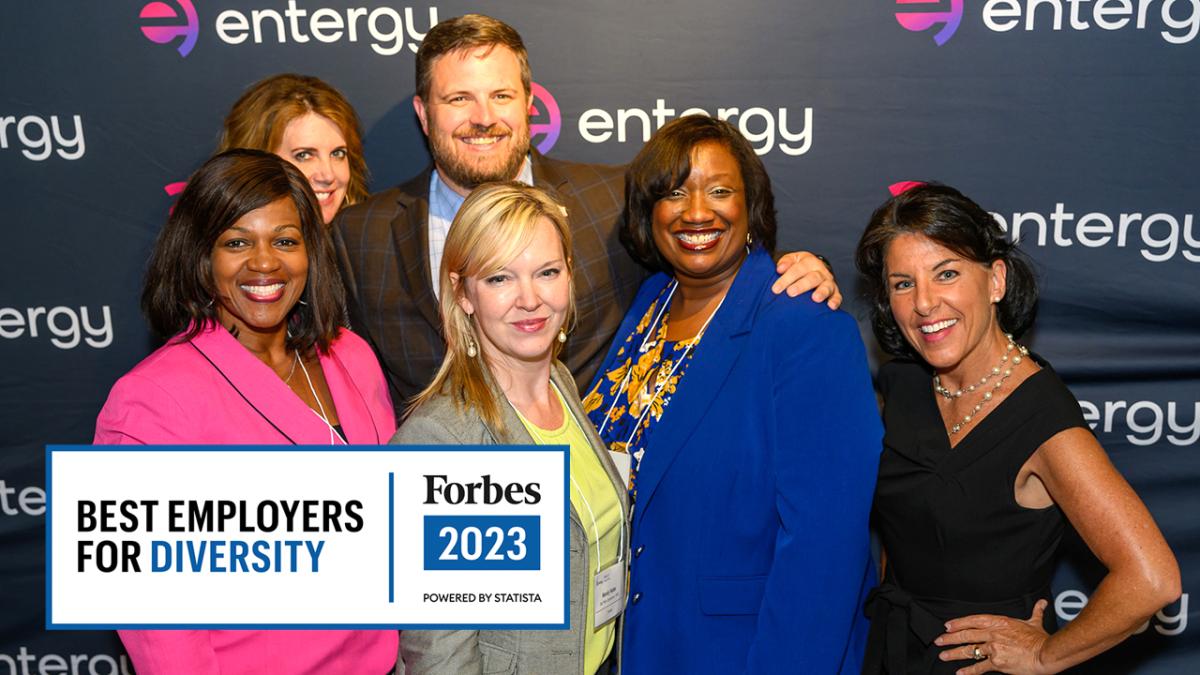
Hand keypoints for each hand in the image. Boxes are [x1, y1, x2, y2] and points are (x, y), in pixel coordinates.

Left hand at [771, 251, 840, 307]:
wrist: (812, 270)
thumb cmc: (798, 268)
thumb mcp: (792, 260)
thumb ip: (785, 262)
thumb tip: (780, 269)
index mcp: (809, 261)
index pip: (798, 269)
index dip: (786, 279)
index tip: (776, 289)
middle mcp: (820, 271)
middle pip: (812, 277)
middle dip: (801, 286)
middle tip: (790, 293)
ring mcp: (828, 282)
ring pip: (826, 286)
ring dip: (821, 292)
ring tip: (815, 299)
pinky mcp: (834, 292)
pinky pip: (837, 296)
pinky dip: (835, 301)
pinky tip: (831, 306)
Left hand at [935, 600, 1052, 674]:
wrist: (1045, 654)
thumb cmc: (1040, 639)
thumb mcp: (1035, 622)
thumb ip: (1035, 612)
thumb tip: (1041, 603)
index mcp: (999, 622)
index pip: (973, 620)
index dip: (958, 623)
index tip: (948, 626)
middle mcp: (993, 634)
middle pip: (966, 635)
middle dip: (950, 638)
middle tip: (939, 641)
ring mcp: (994, 648)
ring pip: (969, 650)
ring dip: (954, 653)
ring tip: (944, 655)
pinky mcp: (997, 663)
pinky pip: (979, 667)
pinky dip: (969, 671)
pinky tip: (960, 672)